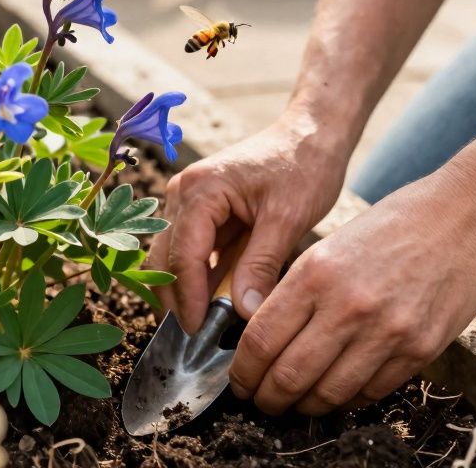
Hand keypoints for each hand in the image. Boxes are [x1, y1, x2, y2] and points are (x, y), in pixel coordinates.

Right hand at [148, 114, 347, 331]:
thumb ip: (261, 264)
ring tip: (205, 329)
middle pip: (164, 258)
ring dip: (185, 291)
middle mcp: (184, 193)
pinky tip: (215, 306)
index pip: (182, 255)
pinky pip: (192, 253)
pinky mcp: (203, 213)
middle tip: (196, 341)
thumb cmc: (303, 165)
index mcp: (200, 189)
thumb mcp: (287, 217)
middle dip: (177, 299)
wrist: (311, 134)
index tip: (198, 333)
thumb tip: (243, 313)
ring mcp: (189, 202)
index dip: (188, 298)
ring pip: (172, 258)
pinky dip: (199, 279)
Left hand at [227, 181, 475, 414]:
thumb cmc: (392, 227)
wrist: (464, 217)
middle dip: (267, 398)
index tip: (239, 380)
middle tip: (261, 401)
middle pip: (288, 376)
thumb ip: (296, 293)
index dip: (243, 370)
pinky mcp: (420, 349)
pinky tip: (338, 390)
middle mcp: (348, 306)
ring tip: (297, 403)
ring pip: (328, 394)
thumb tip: (262, 339)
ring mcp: (387, 331)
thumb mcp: (329, 248)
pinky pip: (371, 391)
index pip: (261, 339)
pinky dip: (348, 398)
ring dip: (306, 406)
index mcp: (316, 273)